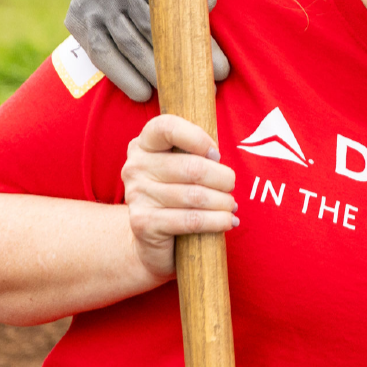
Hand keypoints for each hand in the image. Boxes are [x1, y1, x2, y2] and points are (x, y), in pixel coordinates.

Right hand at [65, 0, 229, 101]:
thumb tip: (207, 7)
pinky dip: (122, 77)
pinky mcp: (77, 17)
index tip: (221, 70)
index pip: (175, 10)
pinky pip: (100, 54)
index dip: (200, 42)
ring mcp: (93, 0)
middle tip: (203, 88)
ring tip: (176, 94)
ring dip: (152, 75)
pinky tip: (142, 93)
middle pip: (151, 31)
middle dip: (179, 64)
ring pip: (127, 46)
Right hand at [121, 115, 237, 281]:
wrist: (150, 239)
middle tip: (231, 186)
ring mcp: (136, 195)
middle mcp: (135, 166)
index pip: (167, 127)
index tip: (216, 155)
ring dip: (223, 202)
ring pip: (195, 195)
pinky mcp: (142, 223)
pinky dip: (217, 221)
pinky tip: (228, 221)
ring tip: (231, 206)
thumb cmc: (177, 192)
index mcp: (144, 144)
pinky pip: (191, 220)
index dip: (198, 138)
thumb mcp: (183, 165)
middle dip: (223, 178)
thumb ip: (198, 152)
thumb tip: (221, 156)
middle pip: (192, 167)